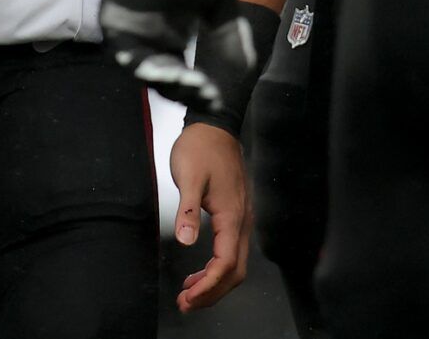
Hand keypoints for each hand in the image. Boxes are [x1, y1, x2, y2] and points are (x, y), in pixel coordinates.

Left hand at [103, 0, 254, 114]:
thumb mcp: (216, 3)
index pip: (181, 76)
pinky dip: (137, 60)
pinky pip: (122, 48)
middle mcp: (148, 39)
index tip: (217, 97)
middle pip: (162, 78)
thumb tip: (247, 68)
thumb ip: (229, 35)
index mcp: (170, 37)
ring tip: (188, 80)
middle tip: (205, 92)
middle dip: (184, 89)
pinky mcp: (114, 19)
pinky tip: (156, 67)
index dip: (197, 90)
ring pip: (143, 68)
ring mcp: (130, 30)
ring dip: (164, 77)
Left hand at [169, 122, 251, 313]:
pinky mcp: (236, 214)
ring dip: (214, 283)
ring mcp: (241, 218)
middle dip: (212, 293)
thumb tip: (187, 240)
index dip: (208, 286)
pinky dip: (216, 268)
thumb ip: (188, 210)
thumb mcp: (188, 176)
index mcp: (232, 215)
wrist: (215, 125)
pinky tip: (199, 272)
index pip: (226, 263)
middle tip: (186, 304)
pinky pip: (231, 251)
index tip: (188, 298)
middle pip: (235, 271)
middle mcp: (242, 221)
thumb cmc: (200, 148)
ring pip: (235, 263)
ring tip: (189, 295)